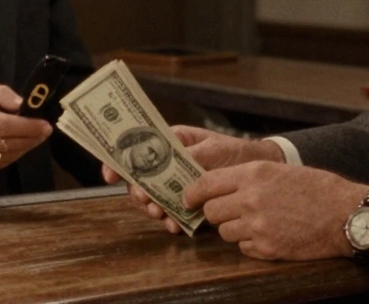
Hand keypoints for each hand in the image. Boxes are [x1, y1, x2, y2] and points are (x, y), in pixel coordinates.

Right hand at [0, 82, 52, 172]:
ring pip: (3, 157)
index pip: (4, 126)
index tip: (45, 125)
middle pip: (6, 143)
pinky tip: (19, 147)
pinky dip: (11, 157)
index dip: (27, 127)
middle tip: (45, 131)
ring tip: (35, 138)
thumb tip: (21, 104)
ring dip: (24, 149)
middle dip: (30, 138)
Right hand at [102, 125, 284, 231]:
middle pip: (140, 178)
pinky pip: (171, 213)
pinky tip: (175, 226)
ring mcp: (176, 184)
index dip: (119, 160)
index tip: (109, 175)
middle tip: (145, 199)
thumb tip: (173, 162)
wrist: (258, 171)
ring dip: (152, 207)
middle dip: (138, 191)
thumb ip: (192, 154)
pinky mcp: (187, 203)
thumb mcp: (214, 148)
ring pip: (152, 198)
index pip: (138, 148)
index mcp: (171, 143)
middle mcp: (169, 164)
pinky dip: (170, 220)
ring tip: (159, 214)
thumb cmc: (235, 152)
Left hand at [186, 162, 367, 260]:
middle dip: (216, 212)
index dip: (192, 193)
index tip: (188, 198)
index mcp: (254, 173)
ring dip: (233, 228)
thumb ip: (248, 177)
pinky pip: (243, 247)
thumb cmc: (316, 188)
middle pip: (212, 211)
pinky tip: (268, 234)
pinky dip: (250, 243)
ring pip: (225, 232)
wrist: (345, 214)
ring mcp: (257, 226)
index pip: (206, 183)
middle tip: (228, 211)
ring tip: (255, 222)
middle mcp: (251, 199)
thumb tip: (218, 187)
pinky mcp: (266, 248)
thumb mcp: (279, 171)